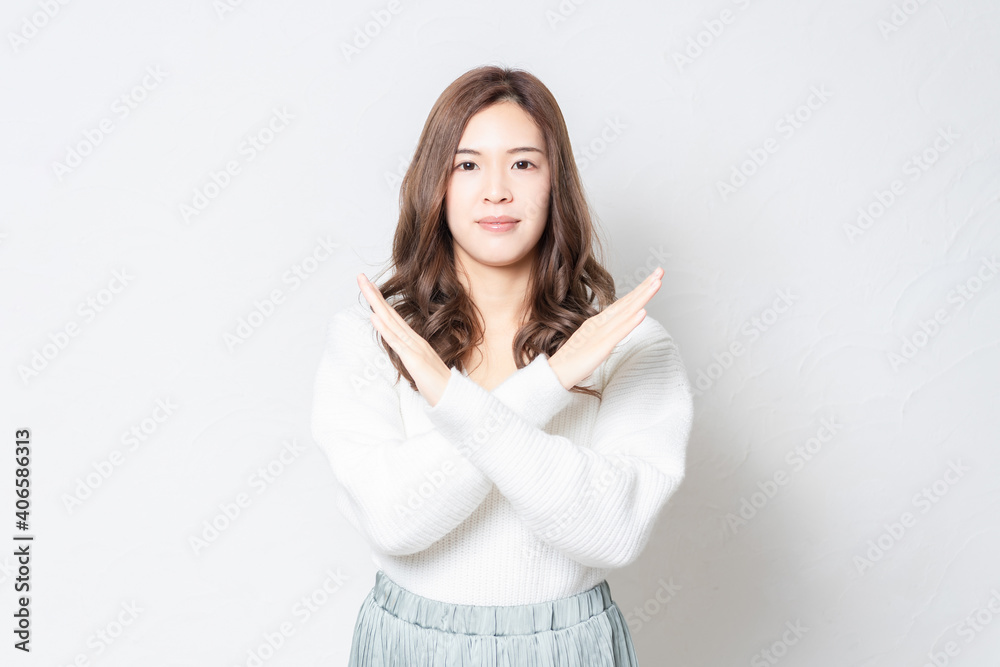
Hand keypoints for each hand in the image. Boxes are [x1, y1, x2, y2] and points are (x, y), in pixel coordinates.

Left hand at [357, 273, 452, 406]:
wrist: (453, 397)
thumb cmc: (437, 384)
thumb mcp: (419, 365)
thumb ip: (411, 355)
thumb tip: (400, 349)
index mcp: (414, 340)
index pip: (393, 316)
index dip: (380, 301)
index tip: (368, 287)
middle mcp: (414, 339)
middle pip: (390, 312)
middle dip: (373, 294)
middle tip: (360, 276)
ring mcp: (414, 347)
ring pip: (391, 322)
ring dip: (376, 304)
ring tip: (364, 287)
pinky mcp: (413, 359)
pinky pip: (396, 342)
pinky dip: (384, 329)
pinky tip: (374, 316)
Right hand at [548, 267, 662, 389]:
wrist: (554, 374)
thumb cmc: (571, 362)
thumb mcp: (591, 344)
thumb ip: (603, 335)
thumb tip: (616, 330)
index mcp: (598, 322)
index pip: (623, 304)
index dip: (639, 291)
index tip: (653, 279)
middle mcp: (600, 323)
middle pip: (627, 302)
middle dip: (645, 286)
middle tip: (660, 271)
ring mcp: (601, 333)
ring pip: (625, 312)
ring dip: (642, 297)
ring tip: (656, 283)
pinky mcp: (601, 347)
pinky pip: (618, 333)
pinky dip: (631, 322)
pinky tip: (642, 312)